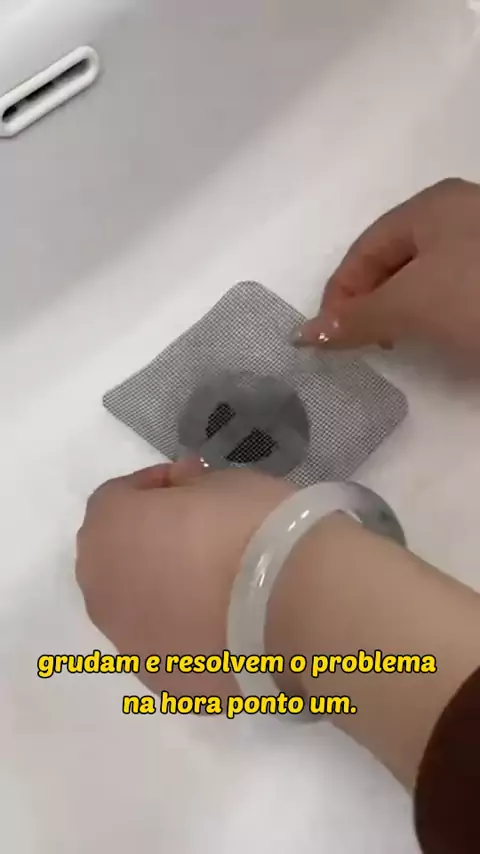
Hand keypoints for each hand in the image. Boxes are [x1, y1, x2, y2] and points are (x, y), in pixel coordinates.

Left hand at [75, 460, 292, 700]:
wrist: (299, 607)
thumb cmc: (254, 529)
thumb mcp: (223, 482)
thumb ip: (190, 487)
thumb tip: (183, 494)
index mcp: (108, 530)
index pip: (118, 498)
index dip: (156, 487)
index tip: (193, 483)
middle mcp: (102, 590)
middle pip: (117, 557)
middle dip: (150, 541)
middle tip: (200, 533)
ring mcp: (130, 645)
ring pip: (137, 609)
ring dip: (165, 592)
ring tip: (219, 586)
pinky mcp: (166, 683)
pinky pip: (169, 648)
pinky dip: (188, 634)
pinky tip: (229, 626)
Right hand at [295, 178, 479, 357]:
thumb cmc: (476, 293)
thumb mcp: (410, 305)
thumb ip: (356, 318)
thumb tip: (303, 334)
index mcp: (431, 205)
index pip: (363, 250)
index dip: (340, 296)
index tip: (329, 339)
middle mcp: (459, 215)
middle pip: (392, 265)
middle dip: (371, 306)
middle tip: (365, 344)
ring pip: (424, 282)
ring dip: (403, 315)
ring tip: (400, 345)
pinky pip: (454, 296)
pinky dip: (437, 318)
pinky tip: (441, 340)